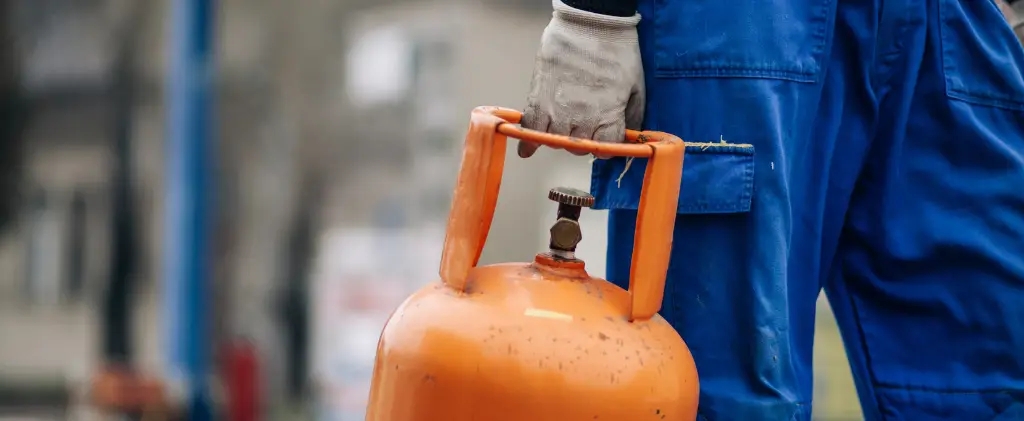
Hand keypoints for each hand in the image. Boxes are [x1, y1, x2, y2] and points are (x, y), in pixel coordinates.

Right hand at [518, 0, 644, 157]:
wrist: (590, 24)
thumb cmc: (617, 50)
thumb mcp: (636, 85)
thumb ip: (632, 113)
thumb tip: (629, 132)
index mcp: (608, 116)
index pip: (605, 149)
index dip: (605, 144)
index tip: (603, 137)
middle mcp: (582, 119)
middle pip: (578, 147)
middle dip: (582, 140)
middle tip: (582, 124)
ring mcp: (558, 111)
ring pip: (555, 142)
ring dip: (558, 137)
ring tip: (562, 124)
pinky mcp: (539, 100)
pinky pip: (531, 130)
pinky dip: (529, 142)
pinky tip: (528, 149)